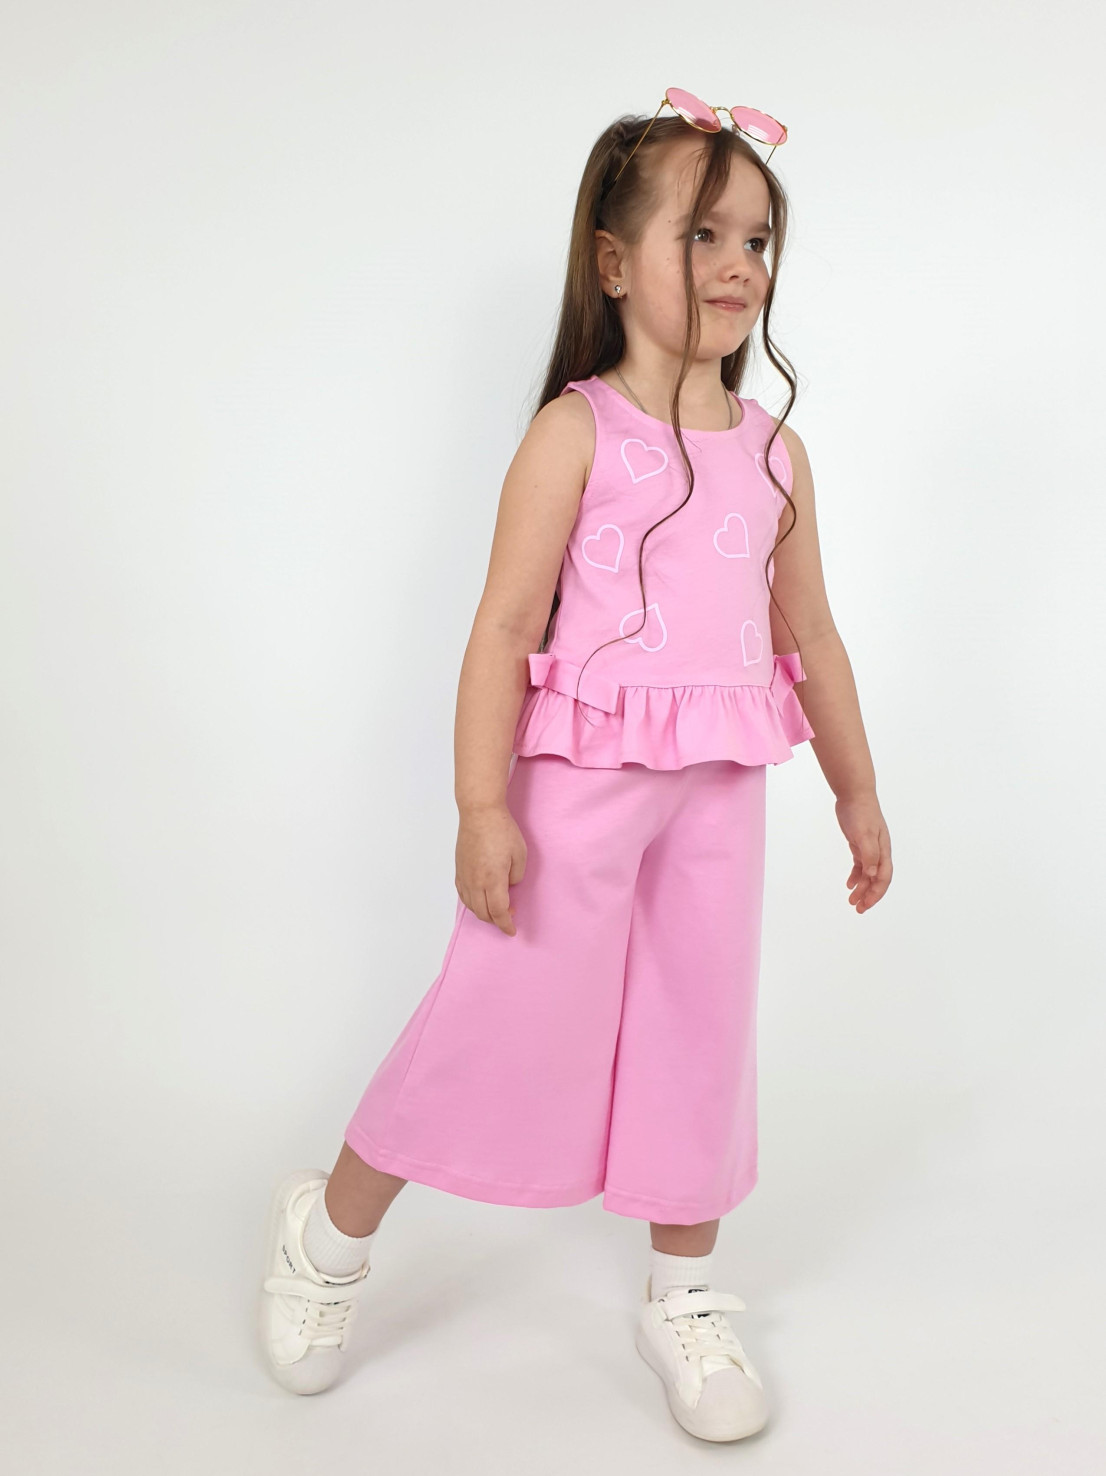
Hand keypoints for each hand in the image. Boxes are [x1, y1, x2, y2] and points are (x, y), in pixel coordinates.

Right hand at [455, 803, 527, 935]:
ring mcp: (465, 876)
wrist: (479, 812)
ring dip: (483, 913)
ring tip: (495, 908)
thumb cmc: (502, 830)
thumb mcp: (520, 854)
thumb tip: (508, 886)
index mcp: (493, 879)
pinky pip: (463, 894)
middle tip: (508, 916)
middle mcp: (475, 881)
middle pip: (483, 913)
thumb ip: (516, 876)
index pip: (498, 912)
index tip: (512, 930)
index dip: (505, 925)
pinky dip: (471, 903)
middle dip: (496, 921)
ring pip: (471, 906)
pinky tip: (479, 899)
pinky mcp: (459, 869)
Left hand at [835, 793, 891, 913]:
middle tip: (858, 909)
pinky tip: (849, 884)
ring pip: (868, 874)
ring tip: (851, 901)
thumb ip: (869, 854)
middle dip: (869, 895)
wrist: (854, 794)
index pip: (883, 877)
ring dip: (861, 888)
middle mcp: (879, 852)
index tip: (865, 905)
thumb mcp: (863, 833)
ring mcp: (870, 848)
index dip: (876, 893)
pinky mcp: (860, 844)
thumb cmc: (861, 812)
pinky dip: (856, 876)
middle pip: (877, 879)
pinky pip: (861, 865)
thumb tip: (873, 874)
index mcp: (883, 850)